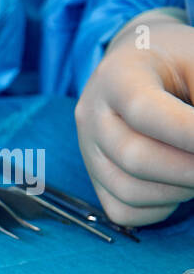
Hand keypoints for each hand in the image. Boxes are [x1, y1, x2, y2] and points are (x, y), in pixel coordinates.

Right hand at [75, 10, 193, 225]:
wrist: (142, 64)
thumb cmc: (179, 63)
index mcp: (117, 76)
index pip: (142, 110)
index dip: (186, 133)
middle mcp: (92, 115)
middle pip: (133, 157)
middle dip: (188, 169)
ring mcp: (89, 151)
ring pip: (129, 191)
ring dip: (179, 189)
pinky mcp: (95, 179)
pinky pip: (123, 210)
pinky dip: (160, 207)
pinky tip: (179, 183)